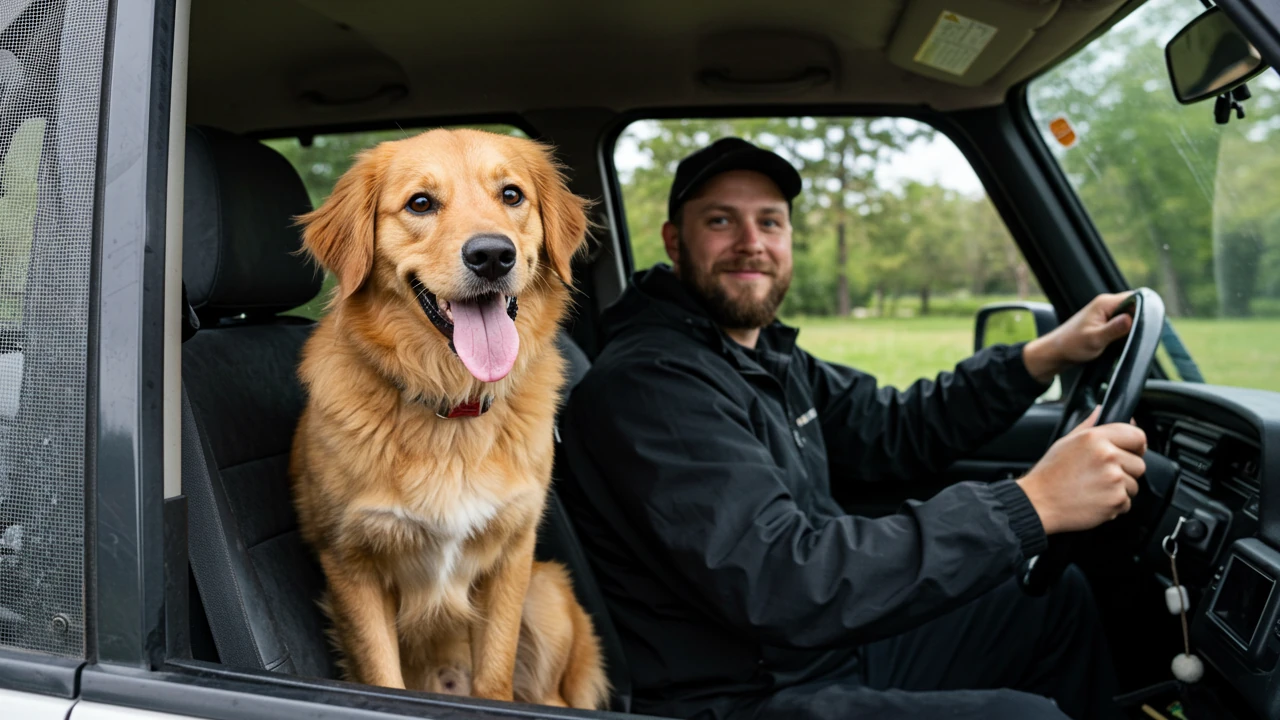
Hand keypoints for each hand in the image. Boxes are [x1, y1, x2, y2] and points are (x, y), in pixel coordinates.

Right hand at [1016, 407, 1146, 534]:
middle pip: (1139, 463)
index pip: (1137, 435)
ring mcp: (1114, 479)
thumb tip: (1102, 411)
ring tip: (1095, 488)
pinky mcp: (1116, 500)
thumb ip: (1089, 425)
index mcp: (1095, 438)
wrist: (1039, 503)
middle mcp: (1107, 456)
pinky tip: (1095, 500)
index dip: (1136, 445)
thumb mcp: (1065, 442)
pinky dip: (1114, 504)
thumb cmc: (1049, 474)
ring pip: (1134, 485)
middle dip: (1125, 471)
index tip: (1131, 451)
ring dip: (1120, 489)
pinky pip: (1127, 502)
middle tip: (1102, 475)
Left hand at [1022, 293, 1134, 382]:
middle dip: (1140, 319)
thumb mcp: (1095, 339)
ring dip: (1132, 326)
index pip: (1135, 298)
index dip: (1145, 309)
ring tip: (1130, 339)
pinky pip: (1122, 322)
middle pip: (1134, 306)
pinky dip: (1126, 330)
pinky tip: (1124, 340)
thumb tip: (1131, 319)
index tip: (1149, 325)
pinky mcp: (1104, 322)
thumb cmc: (1071, 345)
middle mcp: (1106, 304)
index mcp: (1105, 303)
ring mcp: (1105, 313)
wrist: (1056, 352)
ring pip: (1129, 315)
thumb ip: (1114, 329)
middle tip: (1140, 335)